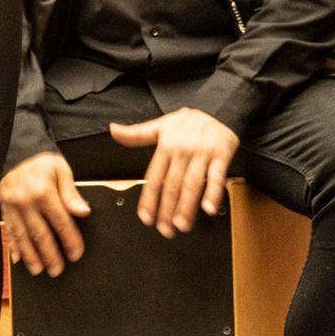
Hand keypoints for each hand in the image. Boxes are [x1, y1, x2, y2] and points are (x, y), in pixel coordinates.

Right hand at [0, 151, 91, 276]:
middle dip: (50, 255)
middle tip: (57, 270)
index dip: (70, 240)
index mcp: (44, 191)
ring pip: (22, 236)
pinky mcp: (3, 207)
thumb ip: (71, 193)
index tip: (76, 254)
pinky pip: (9, 230)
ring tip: (38, 270)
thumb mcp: (61, 170)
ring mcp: (12, 206)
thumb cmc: (42, 161)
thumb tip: (84, 212)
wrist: (16, 149)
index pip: (60, 222)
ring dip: (30, 256)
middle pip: (40, 234)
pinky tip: (18, 259)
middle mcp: (26, 201)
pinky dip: (13, 246)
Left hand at [109, 107, 239, 232]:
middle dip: (167, 210)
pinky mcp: (220, 155)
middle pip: (172, 186)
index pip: (154, 178)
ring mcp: (202, 153)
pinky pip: (217, 176)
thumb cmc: (189, 120)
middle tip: (165, 229)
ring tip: (182, 225)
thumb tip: (113, 130)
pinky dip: (213, 193)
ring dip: (186, 207)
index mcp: (166, 146)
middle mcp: (182, 150)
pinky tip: (208, 208)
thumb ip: (137, 133)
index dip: (149, 200)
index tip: (146, 218)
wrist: (218, 106)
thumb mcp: (161, 125)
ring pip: (192, 184)